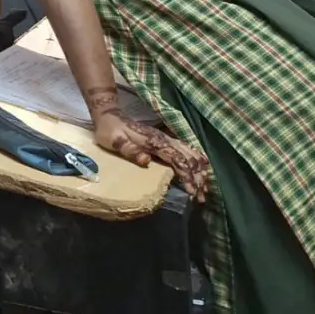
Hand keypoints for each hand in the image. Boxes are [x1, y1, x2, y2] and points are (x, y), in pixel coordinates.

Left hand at [93, 110, 209, 201]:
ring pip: (191, 154)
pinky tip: (202, 169)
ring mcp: (167, 139)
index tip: (193, 192)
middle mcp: (165, 140)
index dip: (187, 177)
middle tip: (202, 196)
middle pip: (189, 159)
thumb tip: (147, 161)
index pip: (178, 160)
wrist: (110, 116)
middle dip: (198, 178)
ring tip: (205, 188)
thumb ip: (130, 151)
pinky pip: (187, 150)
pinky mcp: (166, 140)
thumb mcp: (115, 142)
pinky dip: (197, 161)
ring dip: (200, 171)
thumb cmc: (110, 131)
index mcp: (155, 143)